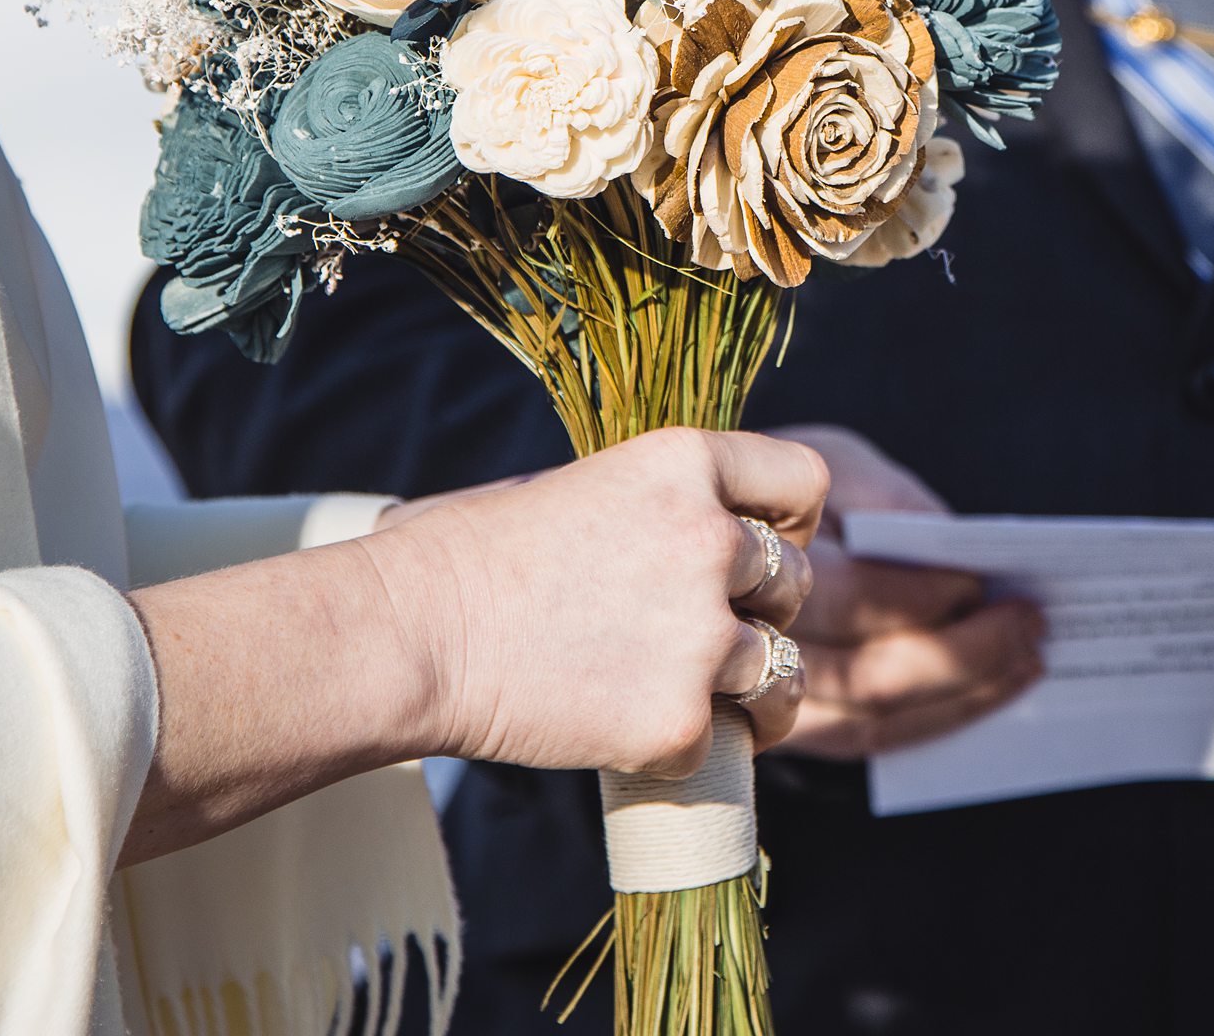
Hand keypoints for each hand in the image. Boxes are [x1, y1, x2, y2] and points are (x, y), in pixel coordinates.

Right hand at [369, 426, 825, 775]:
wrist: (410, 635)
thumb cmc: (472, 558)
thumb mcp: (583, 488)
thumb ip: (662, 504)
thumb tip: (716, 529)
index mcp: (685, 464)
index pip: (803, 484)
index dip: (788, 524)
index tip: (759, 554)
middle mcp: (709, 539)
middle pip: (797, 584)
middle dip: (761, 613)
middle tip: (699, 637)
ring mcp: (699, 634)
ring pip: (785, 672)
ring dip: (755, 695)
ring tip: (708, 705)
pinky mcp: (677, 720)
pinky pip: (721, 744)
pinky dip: (681, 750)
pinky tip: (632, 739)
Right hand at [763, 425, 1043, 758]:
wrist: (701, 534)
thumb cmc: (779, 487)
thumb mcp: (826, 459)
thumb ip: (883, 498)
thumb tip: (950, 548)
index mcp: (749, 566)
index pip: (848, 599)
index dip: (921, 597)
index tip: (979, 582)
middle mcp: (741, 649)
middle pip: (865, 676)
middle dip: (962, 655)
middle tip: (1031, 623)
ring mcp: (754, 703)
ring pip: (869, 722)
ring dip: (962, 698)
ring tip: (1028, 661)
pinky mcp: (779, 731)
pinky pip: (863, 739)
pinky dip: (934, 720)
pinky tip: (988, 691)